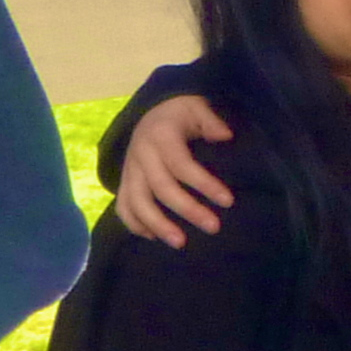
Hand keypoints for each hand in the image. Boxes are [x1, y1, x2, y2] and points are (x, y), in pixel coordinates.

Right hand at [118, 95, 234, 245]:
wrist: (151, 112)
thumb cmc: (180, 114)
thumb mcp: (197, 107)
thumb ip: (211, 120)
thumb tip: (226, 136)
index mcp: (161, 136)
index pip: (182, 164)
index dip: (204, 184)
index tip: (228, 201)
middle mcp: (141, 154)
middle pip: (161, 188)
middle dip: (187, 210)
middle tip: (213, 227)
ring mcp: (129, 170)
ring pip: (137, 202)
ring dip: (157, 225)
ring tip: (180, 243)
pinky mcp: (124, 181)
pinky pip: (123, 207)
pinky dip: (134, 224)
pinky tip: (154, 238)